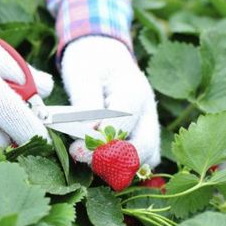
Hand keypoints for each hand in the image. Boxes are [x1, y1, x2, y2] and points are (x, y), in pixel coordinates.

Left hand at [61, 36, 159, 166]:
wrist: (103, 58)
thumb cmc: (89, 63)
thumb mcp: (82, 74)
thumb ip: (86, 101)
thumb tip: (89, 131)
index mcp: (135, 90)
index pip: (123, 122)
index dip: (100, 140)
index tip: (76, 148)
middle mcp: (149, 111)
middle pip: (144, 146)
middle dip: (111, 159)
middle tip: (80, 155)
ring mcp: (150, 125)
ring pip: (147, 159)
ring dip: (118, 166)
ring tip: (88, 157)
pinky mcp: (144, 137)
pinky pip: (142, 162)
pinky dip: (123, 167)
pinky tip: (99, 161)